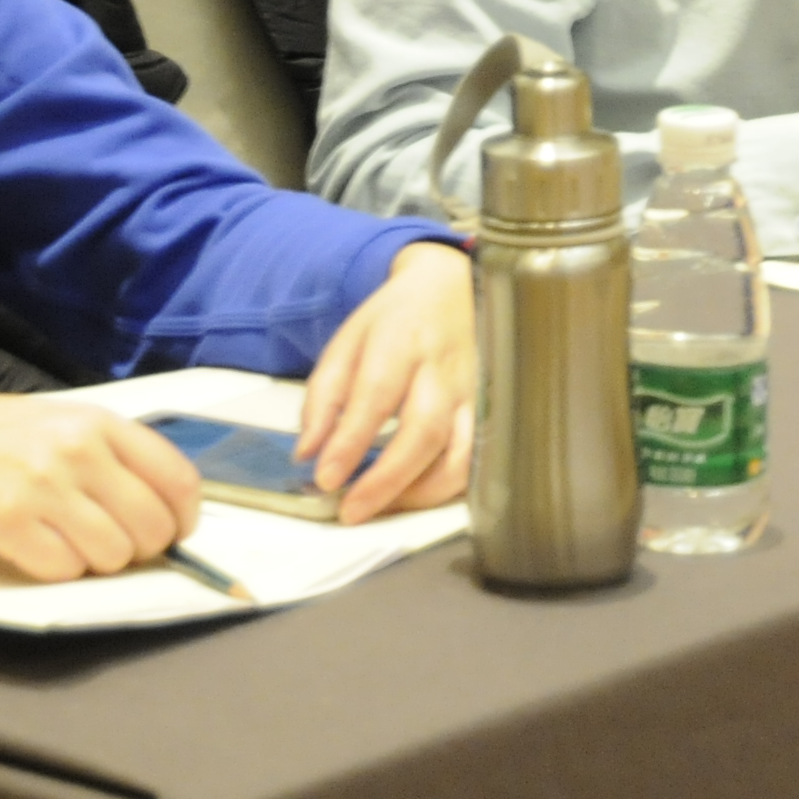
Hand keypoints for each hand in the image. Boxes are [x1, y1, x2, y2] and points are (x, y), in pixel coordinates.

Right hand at [0, 392, 200, 580]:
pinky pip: (65, 569)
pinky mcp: (10, 524)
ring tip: (70, 544)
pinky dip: (59, 570)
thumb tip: (159, 505)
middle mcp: (78, 451)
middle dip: (143, 549)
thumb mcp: (56, 420)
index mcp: (98, 422)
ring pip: (113, 554)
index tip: (174, 532)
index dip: (184, 517)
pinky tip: (38, 550)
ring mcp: (44, 488)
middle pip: (152, 526)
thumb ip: (108, 453)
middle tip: (115, 545)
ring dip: (99, 562)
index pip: (178, 478)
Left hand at [296, 242, 471, 521]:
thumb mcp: (347, 341)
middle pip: (423, 430)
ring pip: (459, 452)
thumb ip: (324, 396)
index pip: (376, 394)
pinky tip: (417, 497)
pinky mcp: (490, 410)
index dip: (351, 441)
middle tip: (351, 510)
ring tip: (384, 508)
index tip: (327, 478)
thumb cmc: (394, 320)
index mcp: (402, 339)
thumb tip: (308, 454)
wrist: (453, 287)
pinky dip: (448, 487)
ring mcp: (474, 390)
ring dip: (420, 491)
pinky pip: (476, 459)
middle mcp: (444, 366)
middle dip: (386, 479)